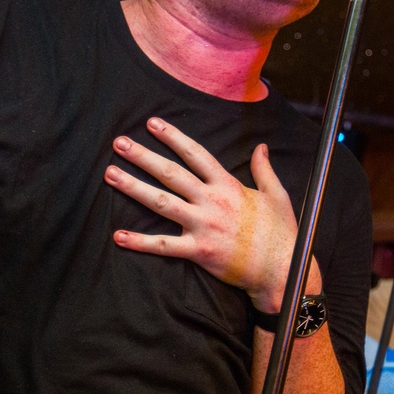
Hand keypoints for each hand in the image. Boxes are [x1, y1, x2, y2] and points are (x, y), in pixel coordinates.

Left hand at [105, 118, 303, 311]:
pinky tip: (119, 236)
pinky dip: (140, 242)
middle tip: (119, 143)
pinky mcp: (199, 251)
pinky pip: (164, 246)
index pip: (195, 154)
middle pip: (171, 174)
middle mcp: (212, 202)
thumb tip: (261, 148)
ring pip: (161, 202)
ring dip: (133, 187)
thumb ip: (264, 170)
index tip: (152, 124)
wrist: (282, 269)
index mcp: (228, 186)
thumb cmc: (280, 233)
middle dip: (143, 156)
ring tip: (111, 175)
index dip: (173, 137)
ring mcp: (203, 226)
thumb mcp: (277, 195)